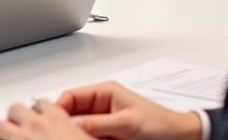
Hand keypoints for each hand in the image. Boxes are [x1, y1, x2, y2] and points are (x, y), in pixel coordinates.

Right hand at [0, 85, 200, 139]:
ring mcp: (106, 121)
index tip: (44, 122)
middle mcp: (104, 105)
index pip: (70, 97)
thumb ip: (98, 125)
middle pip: (70, 113)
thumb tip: (73, 127)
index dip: (55, 109)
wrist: (183, 138)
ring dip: (72, 135)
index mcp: (106, 92)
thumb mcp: (126, 125)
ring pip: (78, 128)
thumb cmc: (161, 126)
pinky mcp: (110, 136)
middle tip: (47, 134)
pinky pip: (89, 138)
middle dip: (59, 123)